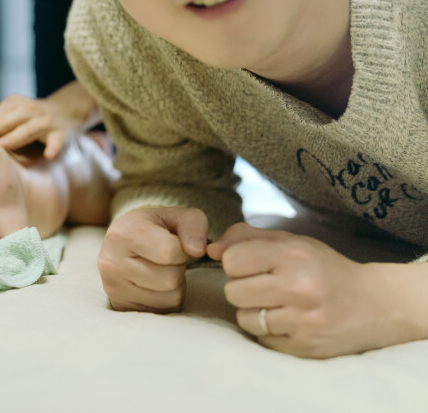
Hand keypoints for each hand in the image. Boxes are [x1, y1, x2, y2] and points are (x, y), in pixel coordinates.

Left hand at [0, 81, 99, 158]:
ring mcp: (45, 121)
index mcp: (13, 105)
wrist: (68, 109)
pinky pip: (57, 140)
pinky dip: (54, 147)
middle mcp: (28, 110)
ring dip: (15, 138)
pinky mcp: (61, 133)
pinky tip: (49, 155)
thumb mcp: (13, 112)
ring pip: (28, 129)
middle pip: (6, 122)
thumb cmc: (31, 116)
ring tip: (1, 146)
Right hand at [97, 207, 207, 311]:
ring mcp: (114, 288)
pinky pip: (164, 310)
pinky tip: (155, 284)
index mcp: (121, 234)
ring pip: (170, 298)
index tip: (173, 242)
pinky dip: (167, 298)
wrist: (123, 243)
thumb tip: (199, 250)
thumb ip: (193, 224)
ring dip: (175, 285)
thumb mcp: (174, 215)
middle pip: (171, 279)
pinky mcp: (121, 306)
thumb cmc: (152, 227)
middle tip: (165, 258)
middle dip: (178, 268)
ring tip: (160, 269)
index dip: (182, 249)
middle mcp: (111, 263)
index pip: (168, 251)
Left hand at [208, 223, 417, 357]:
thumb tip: (210, 249)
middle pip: (233, 291)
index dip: (236, 263)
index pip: (232, 260)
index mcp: (294, 255)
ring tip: (275, 304)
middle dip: (242, 288)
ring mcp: (303, 321)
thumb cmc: (323, 268)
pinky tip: (287, 320)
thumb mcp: (291, 242)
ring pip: (244, 318)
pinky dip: (268, 330)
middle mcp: (299, 287)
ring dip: (253, 311)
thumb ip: (246, 237)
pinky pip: (261, 338)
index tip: (250, 265)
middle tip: (263, 286)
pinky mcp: (304, 347)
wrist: (374, 305)